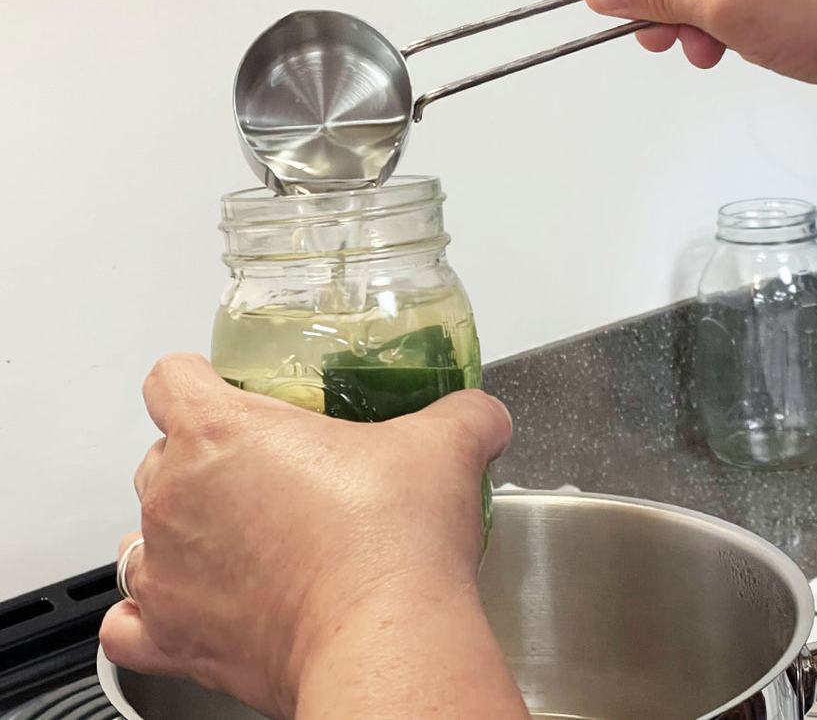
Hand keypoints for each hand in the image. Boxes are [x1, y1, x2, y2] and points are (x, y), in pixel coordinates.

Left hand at [100, 354, 526, 719]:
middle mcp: (176, 496)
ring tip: (239, 538)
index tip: (227, 391)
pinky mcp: (173, 638)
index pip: (170, 377)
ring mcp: (167, 571)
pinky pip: (132, 621)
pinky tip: (195, 604)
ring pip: (145, 531)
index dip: (196, 377)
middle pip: (160, 454)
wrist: (386, 639)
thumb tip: (483, 415)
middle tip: (265, 472)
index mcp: (221, 430)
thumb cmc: (392, 538)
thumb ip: (464, 414)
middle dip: (203, 458)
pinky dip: (155, 612)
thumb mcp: (443, 445)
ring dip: (181, 529)